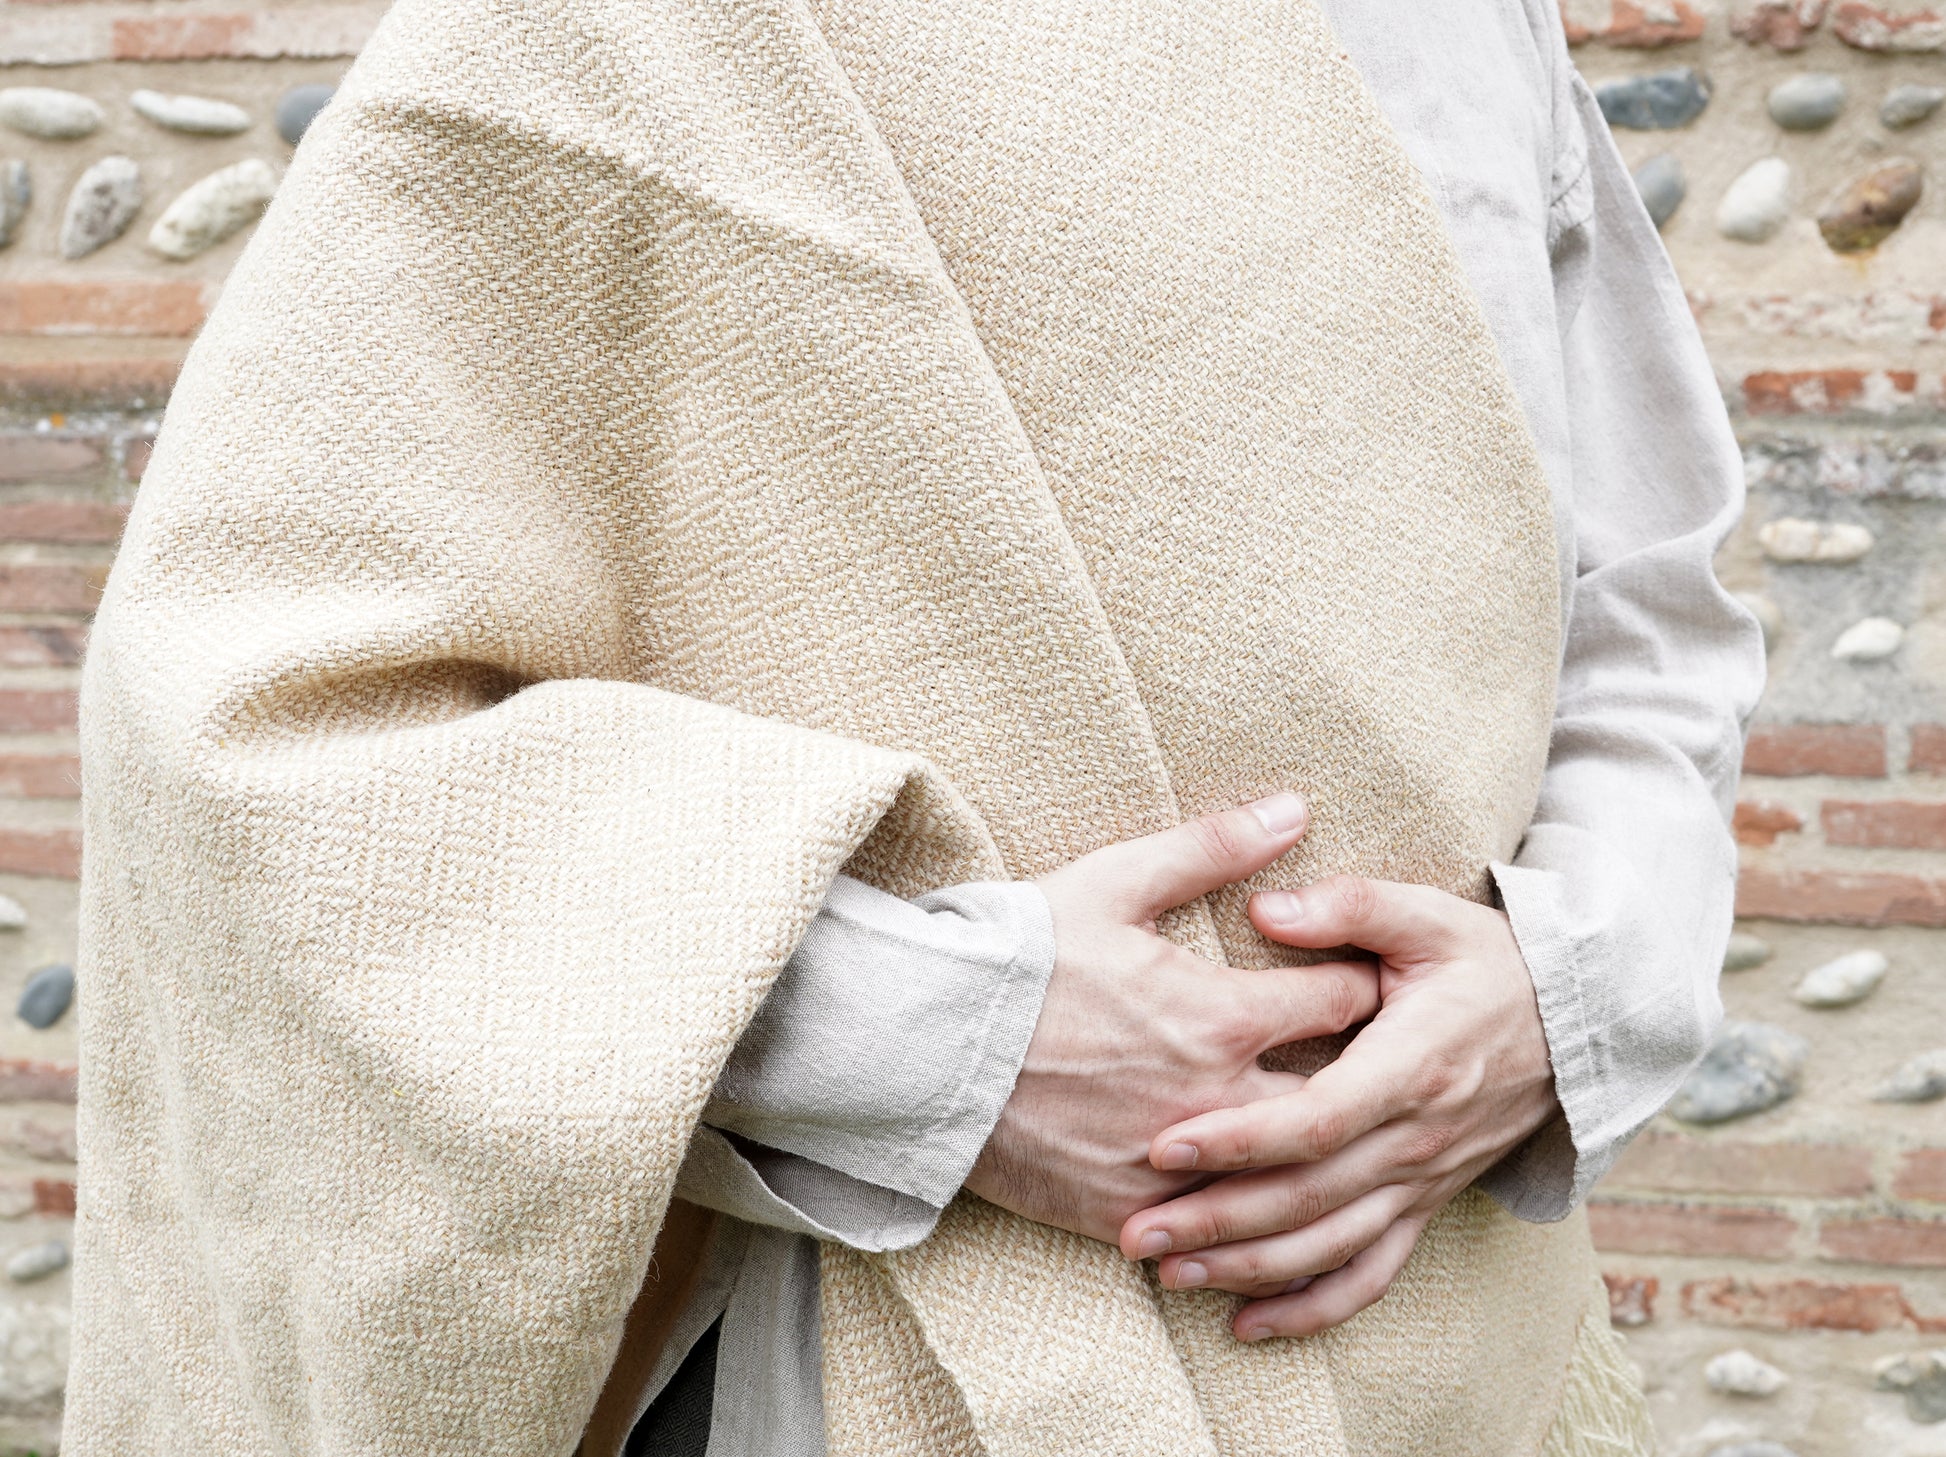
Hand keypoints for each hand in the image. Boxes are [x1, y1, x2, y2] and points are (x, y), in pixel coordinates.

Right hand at [964, 797, 1380, 1244]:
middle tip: (1374, 1062)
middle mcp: (1216, 1099)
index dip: (1364, 983)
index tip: (1369, 979)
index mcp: (1222, 1015)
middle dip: (1359, 1079)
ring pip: (1281, 1177)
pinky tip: (1247, 1195)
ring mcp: (1174, 1166)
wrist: (922, 1046)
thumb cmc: (1017, 956)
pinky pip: (1210, 1227)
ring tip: (1327, 1135)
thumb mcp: (1114, 882)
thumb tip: (1295, 808)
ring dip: (1307, 1154)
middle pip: (1335, 1100)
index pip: (1343, 1001)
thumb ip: (1213, 847)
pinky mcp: (1128, 1211)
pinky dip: (1232, 1209)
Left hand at [1116, 877, 1557, 1340]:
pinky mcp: (1424, 1204)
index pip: (1318, 1120)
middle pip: (1309, 1197)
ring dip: (1247, 1269)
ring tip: (1168, 1272)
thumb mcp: (1428, 915)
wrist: (1577, 1023)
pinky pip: (1370, 1273)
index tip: (1166, 1144)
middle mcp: (1416, 1138)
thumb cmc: (1488, 961)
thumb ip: (1349, 906)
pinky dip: (1311, 1307)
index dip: (1241, 1138)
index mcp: (1411, 1066)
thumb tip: (1267, 911)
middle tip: (1136, 1230)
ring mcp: (1422, 1181)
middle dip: (1218, 1219)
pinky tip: (1247, 1325)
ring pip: (1329, 1246)